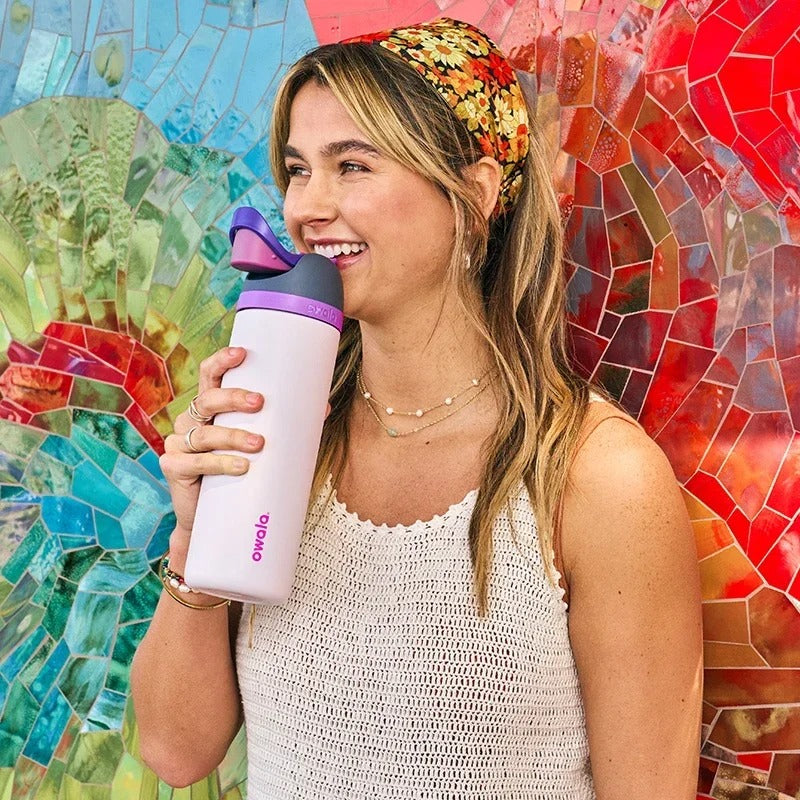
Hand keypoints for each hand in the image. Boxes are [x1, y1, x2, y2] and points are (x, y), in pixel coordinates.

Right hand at [160, 347, 264, 562]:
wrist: (216, 518)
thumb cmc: (242, 473)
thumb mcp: (262, 446)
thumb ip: (285, 425)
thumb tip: (324, 407)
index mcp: (209, 408)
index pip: (209, 376)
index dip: (222, 361)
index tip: (242, 353)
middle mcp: (191, 421)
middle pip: (207, 400)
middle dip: (233, 398)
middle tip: (259, 402)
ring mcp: (178, 444)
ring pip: (204, 434)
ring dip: (233, 436)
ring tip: (259, 444)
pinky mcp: (173, 468)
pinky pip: (196, 463)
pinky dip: (220, 464)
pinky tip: (240, 467)